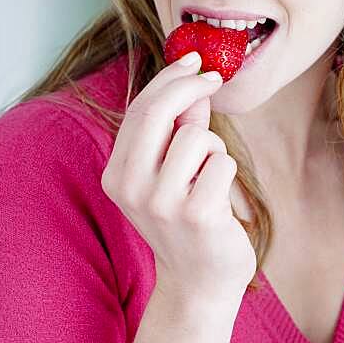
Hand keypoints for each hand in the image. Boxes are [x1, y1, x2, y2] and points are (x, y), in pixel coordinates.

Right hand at [101, 54, 256, 304]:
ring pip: (198, 137)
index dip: (169, 79)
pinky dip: (227, 173)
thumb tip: (194, 79)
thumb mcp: (172, 172)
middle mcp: (131, 188)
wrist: (199, 282)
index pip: (139, 110)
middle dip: (191, 87)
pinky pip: (222, 162)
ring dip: (214, 149)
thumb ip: (179, 127)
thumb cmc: (188, 220)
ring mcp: (162, 203)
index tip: (194, 60)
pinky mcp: (197, 214)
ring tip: (210, 180)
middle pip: (160, 112)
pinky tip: (220, 201)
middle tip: (214, 78)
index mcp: (116, 175)